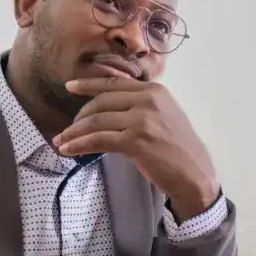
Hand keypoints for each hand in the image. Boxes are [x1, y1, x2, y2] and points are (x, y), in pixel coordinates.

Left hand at [55, 78, 218, 218]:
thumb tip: (106, 108)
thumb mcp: (163, 115)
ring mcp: (142, 120)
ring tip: (61, 141)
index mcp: (153, 90)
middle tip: (66, 129)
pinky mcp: (136, 141)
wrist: (194, 172)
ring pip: (96, 121)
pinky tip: (69, 150)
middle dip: (79, 117)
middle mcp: (147, 100)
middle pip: (101, 102)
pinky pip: (99, 140)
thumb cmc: (178, 147)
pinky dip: (80, 144)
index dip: (88, 84)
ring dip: (74, 133)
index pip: (113, 83)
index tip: (69, 87)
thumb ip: (140, 105)